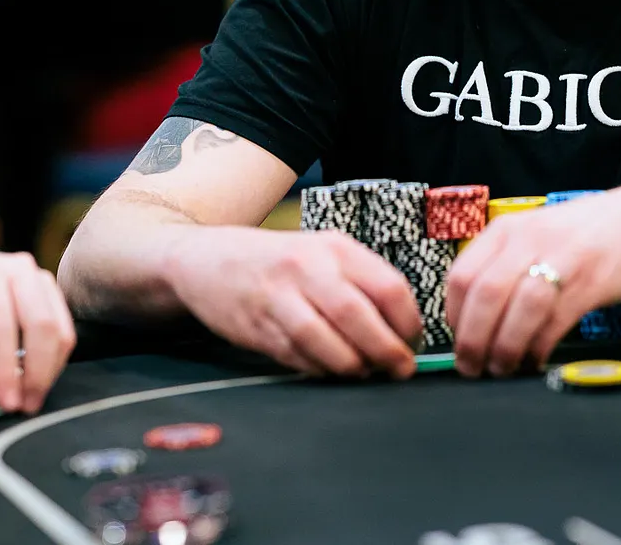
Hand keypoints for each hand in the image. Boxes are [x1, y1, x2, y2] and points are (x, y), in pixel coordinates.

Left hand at [0, 252, 75, 414]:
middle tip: (24, 406)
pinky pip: (66, 330)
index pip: (1, 325)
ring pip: (58, 328)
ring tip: (32, 400)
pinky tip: (39, 382)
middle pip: (40, 325)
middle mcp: (16, 268)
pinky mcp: (54, 290)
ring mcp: (39, 275)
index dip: (6, 369)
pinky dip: (56, 361)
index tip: (5, 404)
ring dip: (49, 371)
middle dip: (35, 372)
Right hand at [165, 227, 422, 377]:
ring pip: (324, 341)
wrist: (208, 258)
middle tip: (400, 369)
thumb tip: (404, 330)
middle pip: (358, 316)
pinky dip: (319, 369)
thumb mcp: (324, 255)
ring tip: (363, 372)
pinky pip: (296, 356)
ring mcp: (278, 297)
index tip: (413, 342)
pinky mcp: (256, 326)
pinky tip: (329, 369)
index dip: (409, 322)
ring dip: (351, 365)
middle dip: (386, 351)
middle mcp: (308, 268)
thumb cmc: (280, 261)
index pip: (389, 287)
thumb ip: (361, 284)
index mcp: (336, 247)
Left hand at [445, 187, 620, 378]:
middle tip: (472, 367)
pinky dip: (539, 347)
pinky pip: (554, 321)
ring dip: (505, 348)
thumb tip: (470, 323)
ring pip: (518, 309)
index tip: (457, 344)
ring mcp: (562, 258)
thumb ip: (502, 269)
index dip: (453, 318)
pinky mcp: (590, 281)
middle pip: (484, 294)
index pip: (461, 276)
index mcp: (506, 229)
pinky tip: (536, 359)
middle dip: (472, 340)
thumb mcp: (534, 238)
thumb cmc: (582, 237)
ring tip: (503, 369)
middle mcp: (529, 238)